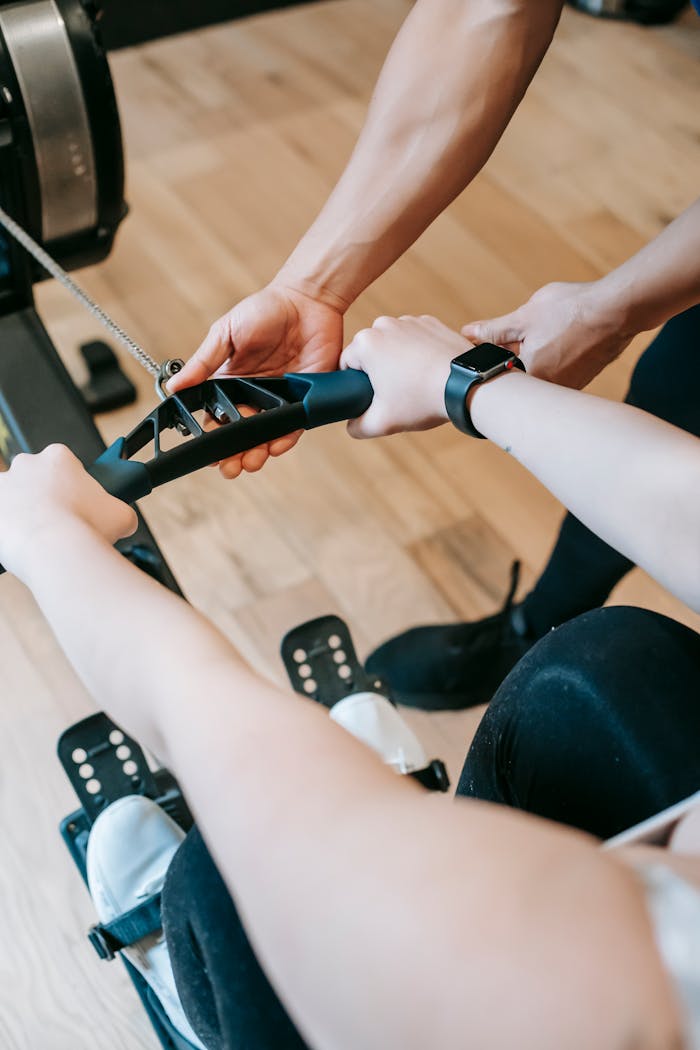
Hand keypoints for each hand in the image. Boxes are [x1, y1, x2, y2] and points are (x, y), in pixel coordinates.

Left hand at [0, 445, 136, 581]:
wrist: (53, 552)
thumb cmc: (85, 529)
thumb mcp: (123, 516)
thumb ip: (122, 511)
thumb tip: (123, 519)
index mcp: (59, 457)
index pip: (64, 466)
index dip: (73, 487)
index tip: (77, 505)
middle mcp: (27, 464)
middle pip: (36, 478)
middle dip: (45, 497)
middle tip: (59, 522)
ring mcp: (2, 485)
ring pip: (13, 497)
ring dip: (23, 512)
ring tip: (39, 537)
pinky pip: (1, 518)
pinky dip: (8, 530)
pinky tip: (22, 544)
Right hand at [169, 279, 344, 478]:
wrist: (306, 299)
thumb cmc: (264, 310)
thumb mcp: (225, 333)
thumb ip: (203, 363)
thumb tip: (173, 388)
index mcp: (230, 383)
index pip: (216, 418)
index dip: (210, 438)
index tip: (205, 453)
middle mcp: (254, 395)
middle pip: (240, 434)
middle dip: (233, 455)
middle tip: (228, 467)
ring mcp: (280, 400)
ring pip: (265, 436)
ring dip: (257, 452)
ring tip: (250, 461)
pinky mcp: (305, 399)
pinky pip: (294, 426)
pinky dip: (285, 438)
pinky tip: (275, 445)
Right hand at [340, 315, 467, 437]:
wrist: (466, 384)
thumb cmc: (422, 400)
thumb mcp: (381, 422)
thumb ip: (357, 426)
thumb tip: (352, 425)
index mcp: (365, 343)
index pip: (346, 364)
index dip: (355, 385)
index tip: (372, 398)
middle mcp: (384, 324)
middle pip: (370, 353)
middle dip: (378, 372)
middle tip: (395, 394)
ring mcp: (410, 320)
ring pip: (393, 345)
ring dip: (398, 361)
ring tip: (415, 384)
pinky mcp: (431, 322)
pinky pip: (415, 339)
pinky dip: (419, 353)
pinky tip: (429, 372)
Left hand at [462, 280, 632, 388]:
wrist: (618, 310)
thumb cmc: (570, 311)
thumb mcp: (523, 317)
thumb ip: (492, 330)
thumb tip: (466, 334)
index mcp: (529, 378)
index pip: (496, 375)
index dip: (487, 360)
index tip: (483, 348)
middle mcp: (548, 392)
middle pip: (518, 378)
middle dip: (510, 359)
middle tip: (519, 336)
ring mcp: (568, 388)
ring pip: (538, 375)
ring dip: (533, 358)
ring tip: (547, 334)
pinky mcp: (582, 380)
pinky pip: (558, 373)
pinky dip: (553, 359)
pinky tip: (561, 339)